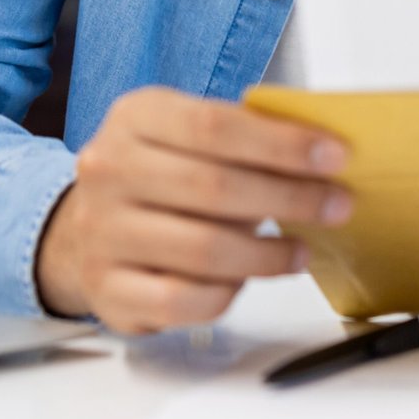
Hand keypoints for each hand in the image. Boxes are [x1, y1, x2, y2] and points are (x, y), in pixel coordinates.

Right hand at [35, 86, 351, 333]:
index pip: (215, 125)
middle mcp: (109, 171)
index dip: (282, 143)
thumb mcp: (184, 131)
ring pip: (204, 250)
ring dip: (268, 254)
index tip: (334, 155)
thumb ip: (241, 133)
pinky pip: (182, 301)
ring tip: (302, 249)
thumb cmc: (156, 173)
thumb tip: (319, 151)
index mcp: (135, 117)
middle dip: (289, 197)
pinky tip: (250, 279)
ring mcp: (103, 234)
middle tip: (337, 204)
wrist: (82, 229)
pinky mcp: (109, 292)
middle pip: (214, 187)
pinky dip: (227, 293)